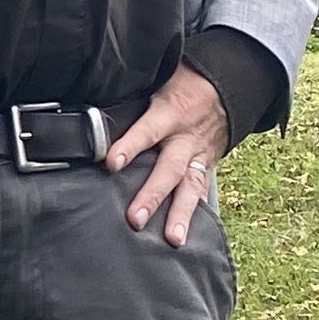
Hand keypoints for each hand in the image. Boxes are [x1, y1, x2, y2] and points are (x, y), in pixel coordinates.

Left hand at [106, 61, 229, 243]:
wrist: (224, 88)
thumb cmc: (182, 83)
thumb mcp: (158, 80)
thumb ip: (131, 97)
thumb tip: (93, 107)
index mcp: (170, 112)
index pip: (147, 130)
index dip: (129, 145)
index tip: (111, 163)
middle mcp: (185, 138)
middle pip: (169, 169)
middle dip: (152, 195)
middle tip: (135, 219)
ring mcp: (199, 156)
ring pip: (190, 187)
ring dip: (180, 215)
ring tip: (172, 239)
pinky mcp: (207, 168)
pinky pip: (202, 193)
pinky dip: (197, 215)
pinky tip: (190, 237)